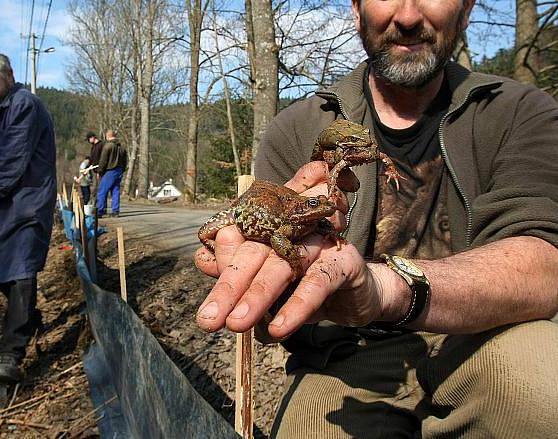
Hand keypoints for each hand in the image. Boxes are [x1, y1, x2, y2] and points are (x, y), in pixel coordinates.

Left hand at [193, 161, 386, 340]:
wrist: (356, 296)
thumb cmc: (304, 288)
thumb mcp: (269, 287)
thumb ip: (238, 274)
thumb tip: (201, 260)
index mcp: (269, 228)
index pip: (237, 240)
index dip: (220, 267)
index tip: (207, 307)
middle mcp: (291, 228)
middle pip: (253, 253)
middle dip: (228, 288)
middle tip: (209, 320)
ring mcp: (317, 240)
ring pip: (281, 266)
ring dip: (256, 296)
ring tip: (236, 324)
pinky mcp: (343, 258)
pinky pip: (316, 282)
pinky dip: (296, 306)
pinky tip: (278, 328)